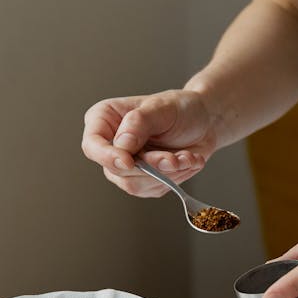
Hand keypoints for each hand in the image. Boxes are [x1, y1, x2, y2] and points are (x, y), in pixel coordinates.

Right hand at [81, 90, 217, 196]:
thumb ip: (139, 123)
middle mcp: (111, 144)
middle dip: (150, 167)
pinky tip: (187, 161)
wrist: (204, 122)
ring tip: (186, 157)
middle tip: (174, 158)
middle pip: (116, 170)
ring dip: (166, 173)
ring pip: (135, 185)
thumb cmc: (180, 108)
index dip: (108, 157)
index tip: (129, 162)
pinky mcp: (143, 180)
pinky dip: (176, 177)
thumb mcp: (161, 108)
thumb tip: (122, 145)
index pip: (92, 145)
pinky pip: (153, 189)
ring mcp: (126, 165)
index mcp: (104, 119)